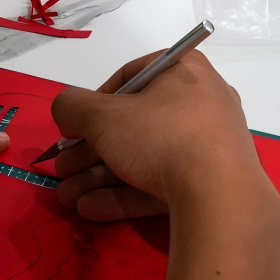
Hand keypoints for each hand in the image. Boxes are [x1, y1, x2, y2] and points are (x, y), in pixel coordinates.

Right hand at [50, 50, 279, 279]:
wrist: (218, 195)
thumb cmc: (161, 136)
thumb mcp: (103, 117)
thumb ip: (72, 107)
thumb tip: (63, 108)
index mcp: (183, 70)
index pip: (131, 76)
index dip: (94, 102)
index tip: (74, 126)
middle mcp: (200, 102)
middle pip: (131, 126)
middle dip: (89, 152)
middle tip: (62, 170)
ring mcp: (206, 146)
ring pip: (142, 159)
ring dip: (98, 178)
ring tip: (67, 198)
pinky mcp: (207, 183)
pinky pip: (159, 183)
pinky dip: (124, 194)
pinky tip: (90, 209)